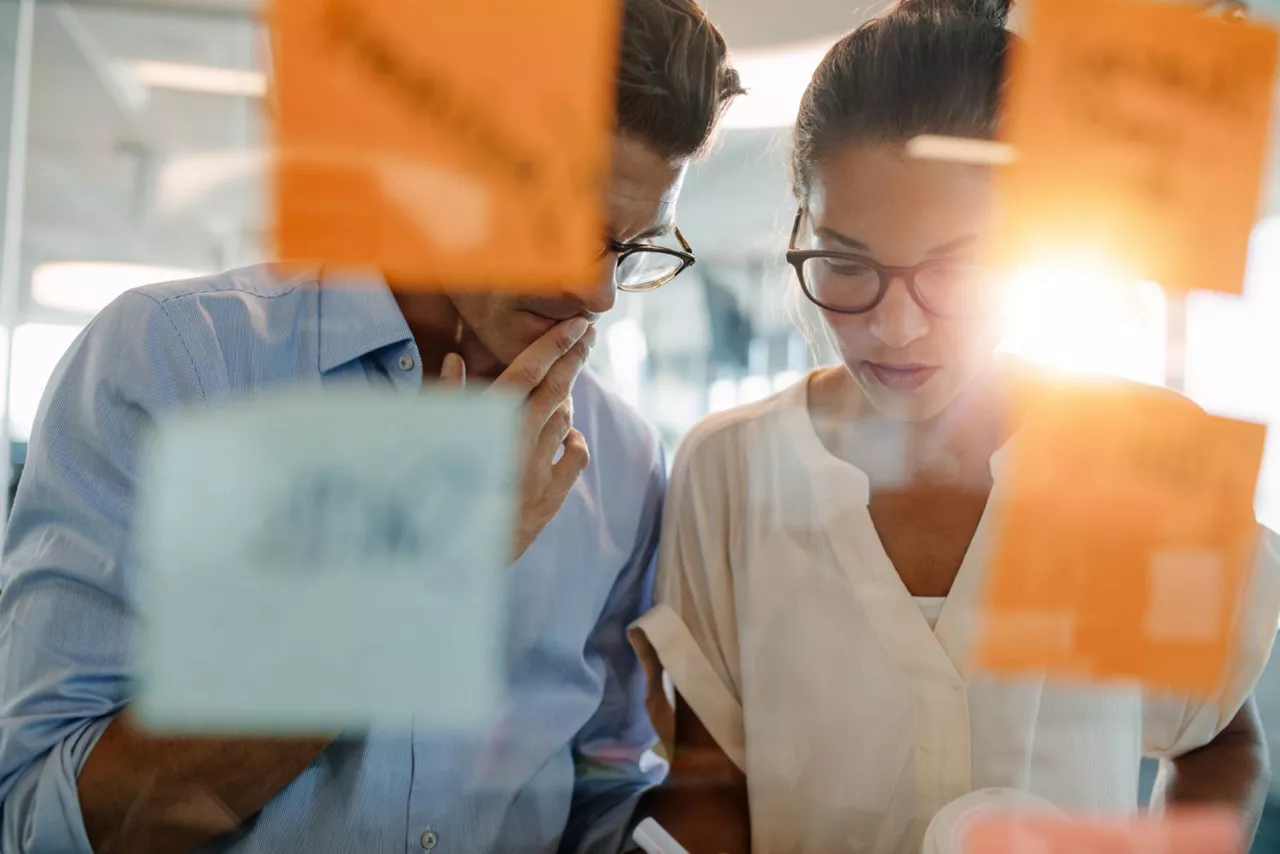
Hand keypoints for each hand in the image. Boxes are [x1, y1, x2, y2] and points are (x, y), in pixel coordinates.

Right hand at [440, 317, 594, 560]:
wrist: (448, 554)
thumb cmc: (431, 490)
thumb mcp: (432, 438)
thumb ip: (446, 396)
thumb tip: (456, 358)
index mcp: (487, 423)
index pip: (528, 372)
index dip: (554, 345)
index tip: (576, 325)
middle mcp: (518, 441)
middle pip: (556, 388)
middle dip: (574, 358)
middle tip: (588, 334)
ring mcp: (538, 469)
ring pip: (564, 419)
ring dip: (567, 397)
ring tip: (565, 381)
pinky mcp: (550, 495)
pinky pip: (576, 456)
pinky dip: (574, 439)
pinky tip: (567, 434)